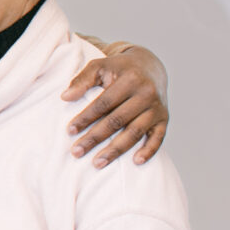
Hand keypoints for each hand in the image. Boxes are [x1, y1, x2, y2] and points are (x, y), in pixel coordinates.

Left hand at [63, 44, 167, 164]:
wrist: (150, 67)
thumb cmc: (118, 69)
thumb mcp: (100, 66)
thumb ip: (82, 79)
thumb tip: (65, 97)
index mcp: (130, 80)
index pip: (104, 103)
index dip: (86, 118)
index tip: (69, 131)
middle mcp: (146, 94)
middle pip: (117, 121)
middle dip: (95, 138)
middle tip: (76, 152)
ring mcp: (157, 108)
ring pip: (135, 132)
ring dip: (115, 150)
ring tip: (97, 163)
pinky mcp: (164, 119)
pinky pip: (158, 138)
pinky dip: (149, 151)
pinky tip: (135, 162)